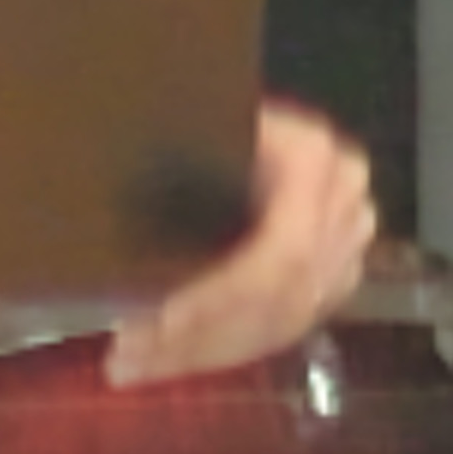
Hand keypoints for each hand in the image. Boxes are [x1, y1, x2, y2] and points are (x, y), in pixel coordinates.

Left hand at [104, 100, 374, 387]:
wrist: (238, 92)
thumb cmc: (206, 94)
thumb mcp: (193, 106)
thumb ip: (173, 147)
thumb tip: (108, 178)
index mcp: (314, 158)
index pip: (281, 254)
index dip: (223, 295)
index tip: (165, 319)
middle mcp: (342, 206)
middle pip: (278, 301)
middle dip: (201, 338)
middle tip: (128, 353)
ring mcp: (344, 246)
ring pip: (277, 325)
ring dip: (205, 352)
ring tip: (134, 361)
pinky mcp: (332, 274)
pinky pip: (281, 326)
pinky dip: (225, 345)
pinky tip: (173, 356)